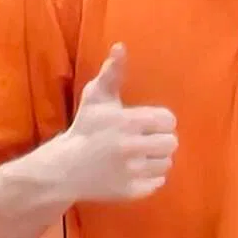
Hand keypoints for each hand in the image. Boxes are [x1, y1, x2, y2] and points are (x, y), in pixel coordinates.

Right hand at [57, 44, 176, 203]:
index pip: (168, 121)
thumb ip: (113, 72)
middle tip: (144, 140)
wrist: (65, 168)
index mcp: (128, 122)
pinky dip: (149, 178)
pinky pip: (158, 183)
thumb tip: (121, 47)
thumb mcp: (96, 96)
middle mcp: (132, 148)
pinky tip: (134, 170)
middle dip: (159, 140)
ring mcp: (133, 172)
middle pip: (171, 143)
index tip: (146, 123)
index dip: (159, 121)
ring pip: (166, 163)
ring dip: (156, 159)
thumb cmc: (86, 128)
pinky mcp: (132, 191)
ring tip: (138, 155)